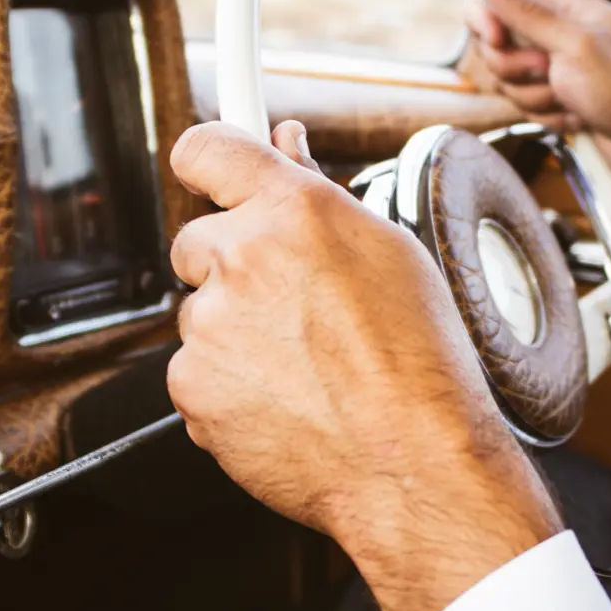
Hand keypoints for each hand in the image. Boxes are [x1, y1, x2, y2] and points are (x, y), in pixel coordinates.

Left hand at [168, 119, 561, 610]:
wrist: (410, 462)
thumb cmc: (419, 366)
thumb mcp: (391, 253)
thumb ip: (319, 195)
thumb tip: (286, 147)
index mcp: (294, 211)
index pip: (207, 148)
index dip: (208, 161)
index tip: (211, 173)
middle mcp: (243, 257)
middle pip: (197, 241)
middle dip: (232, 266)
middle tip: (292, 305)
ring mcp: (210, 324)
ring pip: (200, 313)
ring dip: (234, 332)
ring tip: (305, 365)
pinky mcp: (191, 384)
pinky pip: (195, 372)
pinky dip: (227, 385)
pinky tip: (285, 398)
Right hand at [466, 0, 610, 221]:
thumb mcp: (576, 45)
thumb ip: (528, 11)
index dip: (484, 14)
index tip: (496, 38)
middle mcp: (553, 26)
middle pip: (493, 42)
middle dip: (514, 68)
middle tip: (549, 72)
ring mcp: (553, 62)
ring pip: (507, 79)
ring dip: (535, 96)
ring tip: (572, 97)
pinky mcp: (555, 93)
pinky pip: (524, 104)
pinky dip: (548, 115)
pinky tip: (578, 114)